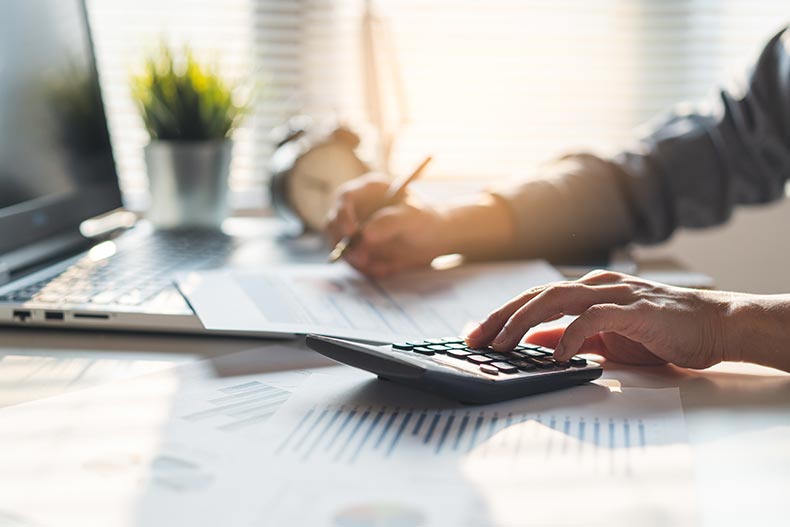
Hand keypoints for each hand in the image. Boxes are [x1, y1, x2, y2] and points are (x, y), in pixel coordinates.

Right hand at [325, 173, 451, 277]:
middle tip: (362, 259)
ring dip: (356, 260)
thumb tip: (365, 234)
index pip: (345, 197)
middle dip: (344, 244)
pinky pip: (353, 261)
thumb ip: (390, 223)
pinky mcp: (358, 248)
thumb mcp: (413, 218)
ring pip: (340, 246)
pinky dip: (366, 269)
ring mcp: (354, 229)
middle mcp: (356, 208)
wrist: (434, 240)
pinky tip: (386, 269)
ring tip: (381, 267)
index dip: (343, 215)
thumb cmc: (425, 220)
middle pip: (333, 224)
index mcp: (368, 190)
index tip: (352, 234)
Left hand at [465, 270, 736, 368]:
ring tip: (502, 345)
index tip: (476, 335)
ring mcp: (616, 294)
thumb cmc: (660, 332)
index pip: (534, 298)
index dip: (502, 314)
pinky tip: (556, 354)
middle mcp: (596, 286)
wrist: (713, 326)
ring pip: (557, 299)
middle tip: (475, 340)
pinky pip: (595, 318)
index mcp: (587, 290)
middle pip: (537, 295)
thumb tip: (534, 341)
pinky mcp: (636, 310)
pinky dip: (570, 334)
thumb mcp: (605, 337)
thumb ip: (571, 335)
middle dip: (501, 317)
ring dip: (524, 321)